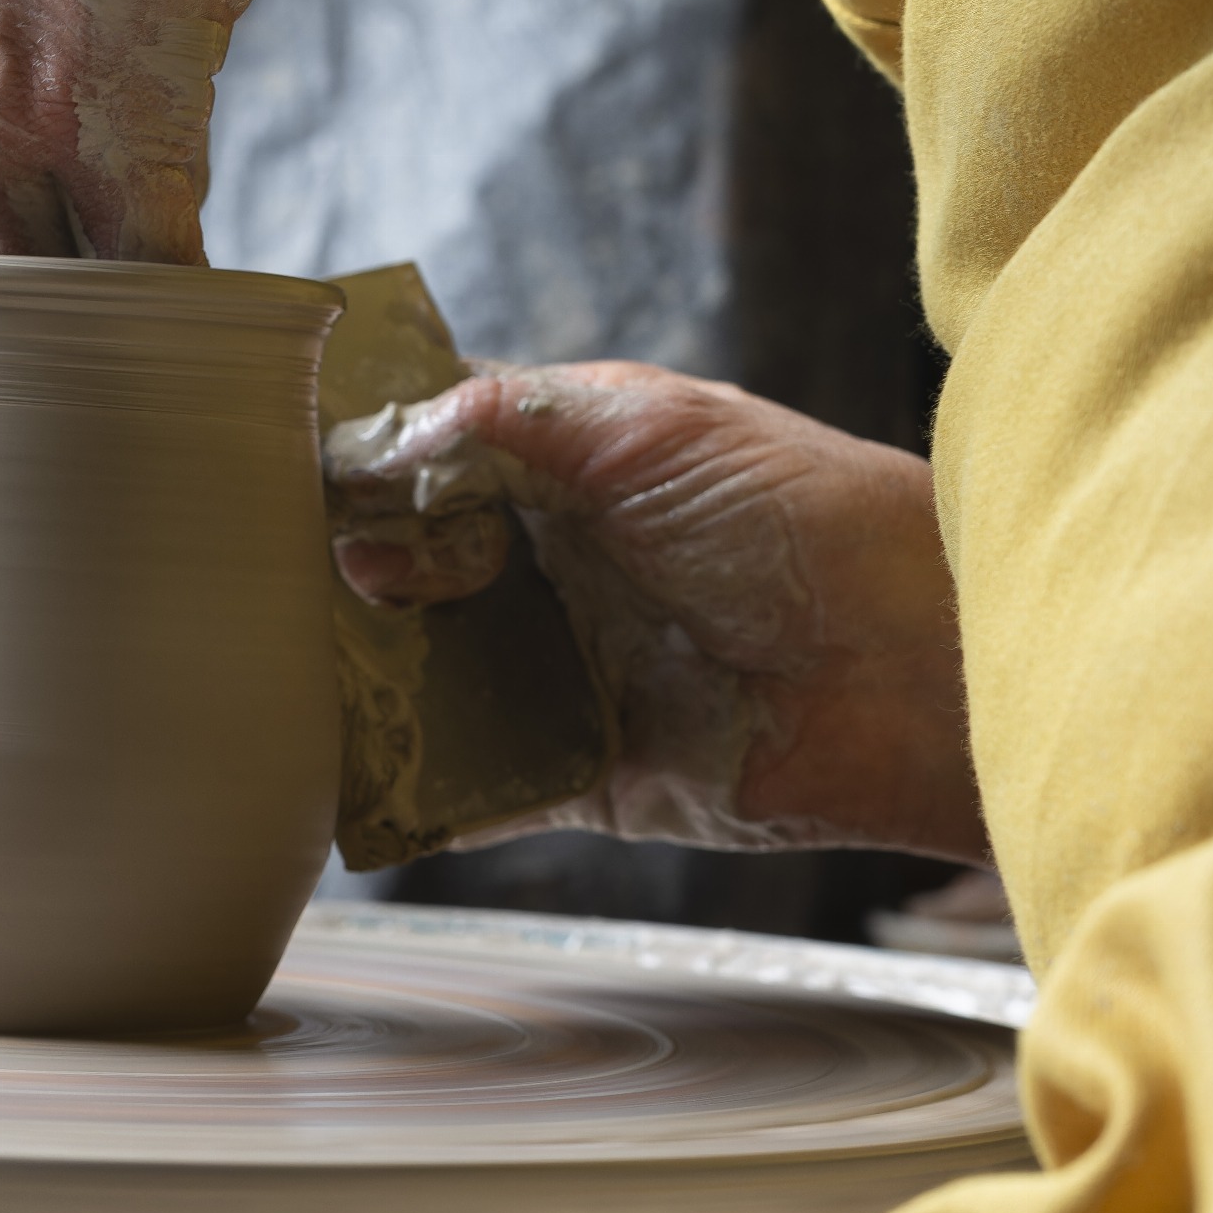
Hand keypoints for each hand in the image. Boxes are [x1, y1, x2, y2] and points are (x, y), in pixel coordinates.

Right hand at [327, 361, 985, 863]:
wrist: (914, 671)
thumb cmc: (798, 515)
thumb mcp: (647, 428)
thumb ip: (508, 420)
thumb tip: (380, 438)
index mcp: (576, 472)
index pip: (443, 460)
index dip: (374, 467)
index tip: (298, 476)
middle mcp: (562, 569)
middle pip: (422, 571)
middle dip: (359, 573)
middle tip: (311, 577)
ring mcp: (568, 672)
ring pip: (436, 676)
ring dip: (373, 678)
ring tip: (301, 674)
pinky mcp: (583, 773)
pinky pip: (482, 788)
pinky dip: (424, 792)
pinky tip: (357, 782)